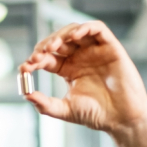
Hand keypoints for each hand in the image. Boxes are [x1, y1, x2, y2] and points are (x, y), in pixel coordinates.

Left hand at [19, 20, 146, 142]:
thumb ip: (44, 104)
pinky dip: (85, 27)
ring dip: (61, 35)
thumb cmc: (95, 114)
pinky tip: (74, 36)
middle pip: (58, 41)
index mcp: (67, 69)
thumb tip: (25, 94)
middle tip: (36, 56)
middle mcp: (80, 57)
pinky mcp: (110, 47)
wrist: (121, 118)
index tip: (24, 67)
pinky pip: (98, 29)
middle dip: (45, 46)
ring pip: (75, 31)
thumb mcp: (64, 109)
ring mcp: (95, 51)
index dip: (34, 60)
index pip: (46, 58)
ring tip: (51, 46)